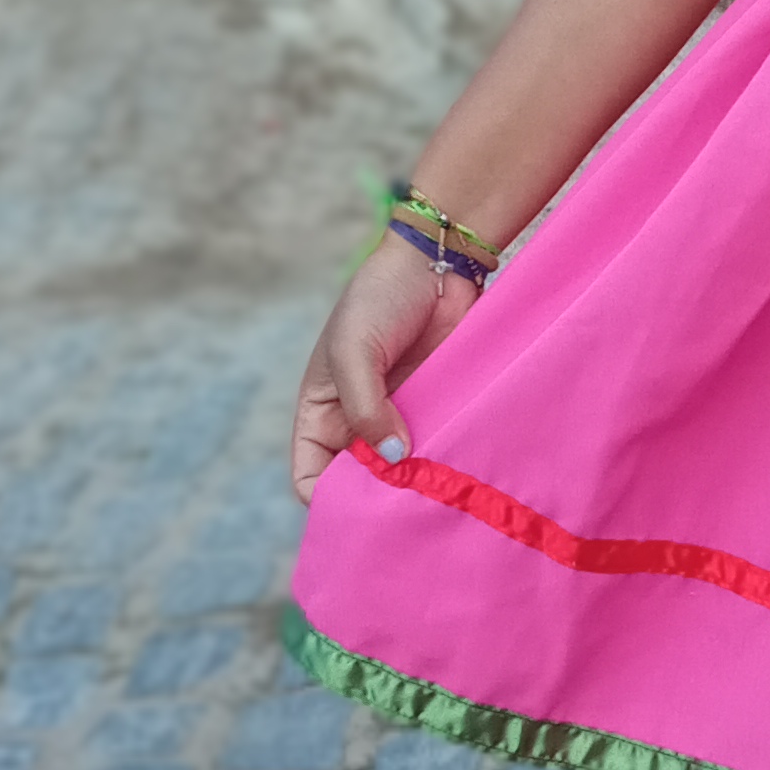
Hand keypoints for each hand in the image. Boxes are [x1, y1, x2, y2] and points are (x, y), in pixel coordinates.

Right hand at [291, 237, 469, 495]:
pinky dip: (445, 461)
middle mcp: (358, 424)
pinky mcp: (438, 410)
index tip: (359, 504)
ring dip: (416, 482)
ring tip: (436, 489)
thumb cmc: (380, 298)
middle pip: (359, 483)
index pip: (311, 477)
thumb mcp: (355, 350)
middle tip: (405, 504)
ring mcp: (401, 419)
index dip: (326, 498)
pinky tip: (458, 467)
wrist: (437, 265)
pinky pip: (438, 448)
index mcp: (321, 412)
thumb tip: (392, 460)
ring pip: (402, 473)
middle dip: (377, 498)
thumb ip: (365, 408)